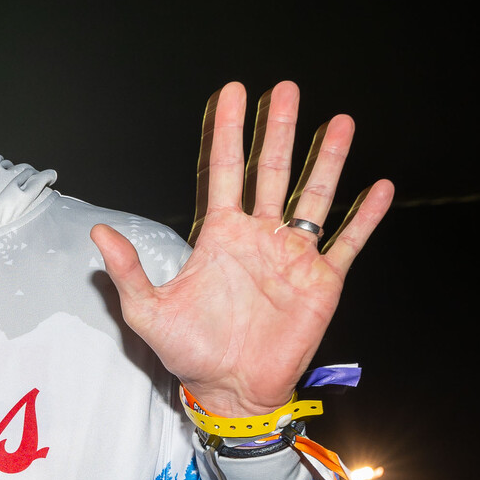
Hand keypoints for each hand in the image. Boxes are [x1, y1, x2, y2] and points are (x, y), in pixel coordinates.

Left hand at [92, 80, 391, 417]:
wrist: (232, 390)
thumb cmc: (191, 352)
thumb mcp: (148, 311)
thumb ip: (128, 270)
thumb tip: (99, 232)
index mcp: (220, 235)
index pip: (224, 171)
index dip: (228, 133)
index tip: (233, 93)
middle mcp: (261, 236)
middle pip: (273, 172)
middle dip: (279, 130)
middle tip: (287, 88)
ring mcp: (294, 256)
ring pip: (315, 197)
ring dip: (328, 160)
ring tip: (341, 122)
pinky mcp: (322, 281)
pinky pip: (348, 242)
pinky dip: (365, 216)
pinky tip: (381, 187)